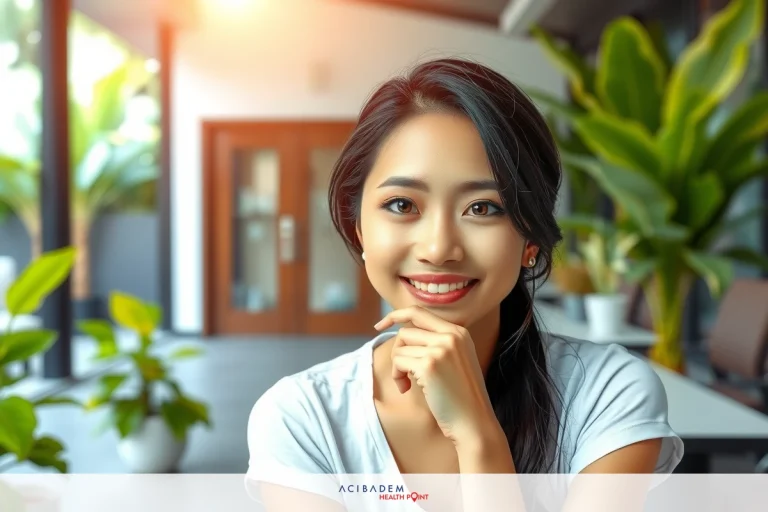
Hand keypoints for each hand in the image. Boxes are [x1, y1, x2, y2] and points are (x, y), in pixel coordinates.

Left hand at [374, 306, 497, 445]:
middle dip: (398, 352)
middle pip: (406, 331)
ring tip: (408, 384)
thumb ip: (437, 342)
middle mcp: (451, 336)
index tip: (379, 325)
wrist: (474, 421)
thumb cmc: (460, 396)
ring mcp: (441, 349)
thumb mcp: (456, 359)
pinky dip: (397, 376)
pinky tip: (406, 389)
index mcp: (459, 332)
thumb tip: (403, 333)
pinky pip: (398, 362)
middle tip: (403, 374)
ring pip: (400, 348)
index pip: (419, 312)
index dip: (396, 315)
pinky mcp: (429, 365)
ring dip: (398, 368)